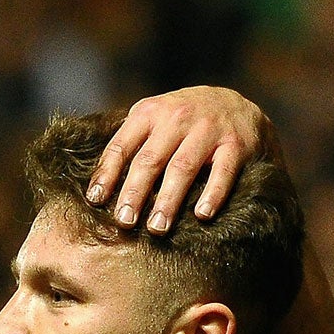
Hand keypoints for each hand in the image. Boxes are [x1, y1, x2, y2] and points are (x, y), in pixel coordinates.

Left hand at [87, 87, 272, 234]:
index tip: (95, 201)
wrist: (237, 106)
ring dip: (168, 200)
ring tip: (157, 228)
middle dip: (134, 193)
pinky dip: (212, 194)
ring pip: (182, 167)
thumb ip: (132, 144)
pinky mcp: (235, 144)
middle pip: (149, 160)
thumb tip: (98, 189)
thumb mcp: (155, 121)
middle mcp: (177, 117)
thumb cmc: (185, 123)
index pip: (122, 146)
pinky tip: (201, 215)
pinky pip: (222, 172)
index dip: (107, 174)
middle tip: (124, 222)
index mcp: (150, 112)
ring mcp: (208, 129)